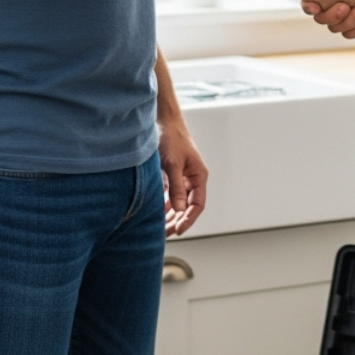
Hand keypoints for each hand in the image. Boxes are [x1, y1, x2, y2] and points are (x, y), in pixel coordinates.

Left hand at [159, 119, 207, 237]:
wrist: (162, 120)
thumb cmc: (171, 138)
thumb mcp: (172, 164)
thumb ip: (176, 188)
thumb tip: (180, 209)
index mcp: (199, 175)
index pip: (198, 204)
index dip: (189, 219)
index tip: (178, 231)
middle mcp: (192, 178)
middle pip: (188, 206)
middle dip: (178, 220)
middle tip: (165, 234)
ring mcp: (181, 177)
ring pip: (178, 202)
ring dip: (170, 215)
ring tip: (160, 228)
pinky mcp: (171, 174)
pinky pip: (169, 195)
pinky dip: (164, 204)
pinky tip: (156, 213)